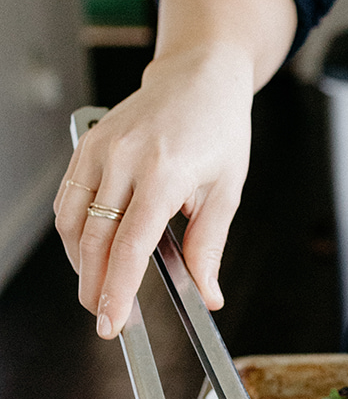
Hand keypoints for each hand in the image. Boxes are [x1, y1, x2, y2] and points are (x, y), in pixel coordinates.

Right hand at [53, 46, 254, 338]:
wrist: (200, 75)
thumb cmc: (219, 127)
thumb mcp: (227, 189)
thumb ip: (210, 246)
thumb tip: (207, 294)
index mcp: (165, 172)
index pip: (131, 246)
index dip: (117, 290)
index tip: (112, 323)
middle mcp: (125, 159)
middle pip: (94, 240)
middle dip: (95, 287)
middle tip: (105, 317)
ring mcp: (100, 150)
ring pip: (71, 223)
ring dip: (81, 262)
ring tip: (100, 287)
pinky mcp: (86, 145)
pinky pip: (68, 199)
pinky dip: (73, 232)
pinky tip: (91, 250)